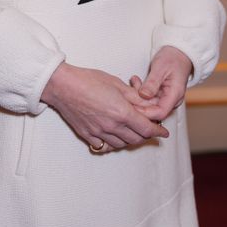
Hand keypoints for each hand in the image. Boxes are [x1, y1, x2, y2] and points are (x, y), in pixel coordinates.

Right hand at [41, 61, 168, 151]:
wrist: (63, 86)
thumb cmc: (88, 80)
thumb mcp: (116, 84)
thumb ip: (134, 97)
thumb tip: (148, 105)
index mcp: (121, 113)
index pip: (146, 128)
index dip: (157, 131)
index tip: (163, 132)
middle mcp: (111, 126)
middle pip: (136, 139)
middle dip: (145, 135)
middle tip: (149, 128)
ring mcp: (99, 133)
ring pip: (121, 144)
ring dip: (130, 139)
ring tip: (132, 131)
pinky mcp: (88, 135)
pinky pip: (105, 146)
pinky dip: (114, 143)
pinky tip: (115, 136)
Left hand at [130, 46, 191, 121]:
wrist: (178, 53)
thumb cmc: (173, 58)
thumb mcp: (161, 67)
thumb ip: (152, 82)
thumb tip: (144, 95)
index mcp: (175, 94)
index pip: (160, 112)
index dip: (145, 112)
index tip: (133, 106)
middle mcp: (171, 100)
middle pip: (153, 110)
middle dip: (139, 102)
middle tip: (129, 89)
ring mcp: (166, 98)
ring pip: (149, 104)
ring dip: (138, 95)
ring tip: (134, 80)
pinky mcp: (160, 95)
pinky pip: (148, 98)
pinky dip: (140, 91)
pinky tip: (137, 81)